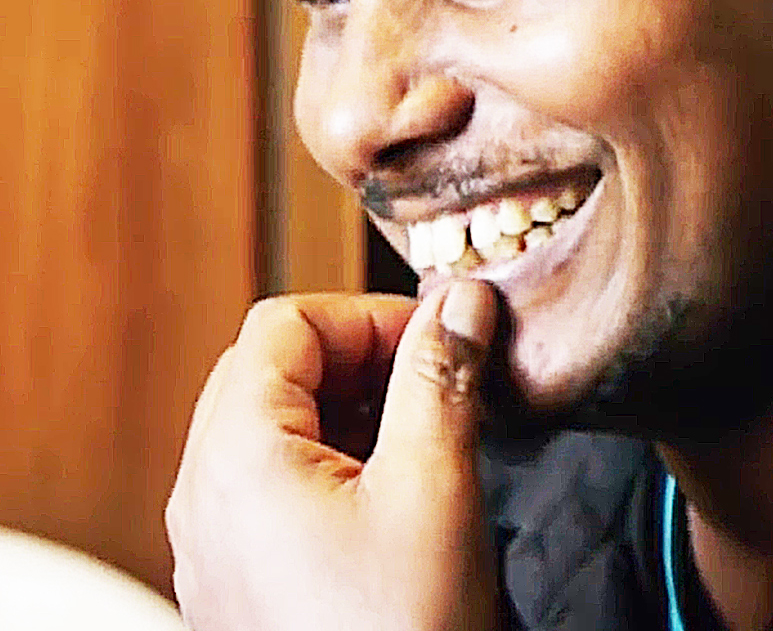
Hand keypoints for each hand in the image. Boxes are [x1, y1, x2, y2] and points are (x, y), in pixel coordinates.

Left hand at [167, 280, 501, 630]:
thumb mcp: (436, 487)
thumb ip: (443, 379)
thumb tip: (461, 301)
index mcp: (236, 458)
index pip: (284, 324)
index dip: (372, 316)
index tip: (442, 340)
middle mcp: (204, 495)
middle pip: (270, 370)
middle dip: (363, 359)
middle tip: (441, 385)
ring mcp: (215, 542)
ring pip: (273, 427)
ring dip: (353, 411)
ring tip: (429, 442)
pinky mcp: (240, 578)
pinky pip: (273, 486)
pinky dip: (336, 464)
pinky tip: (398, 497)